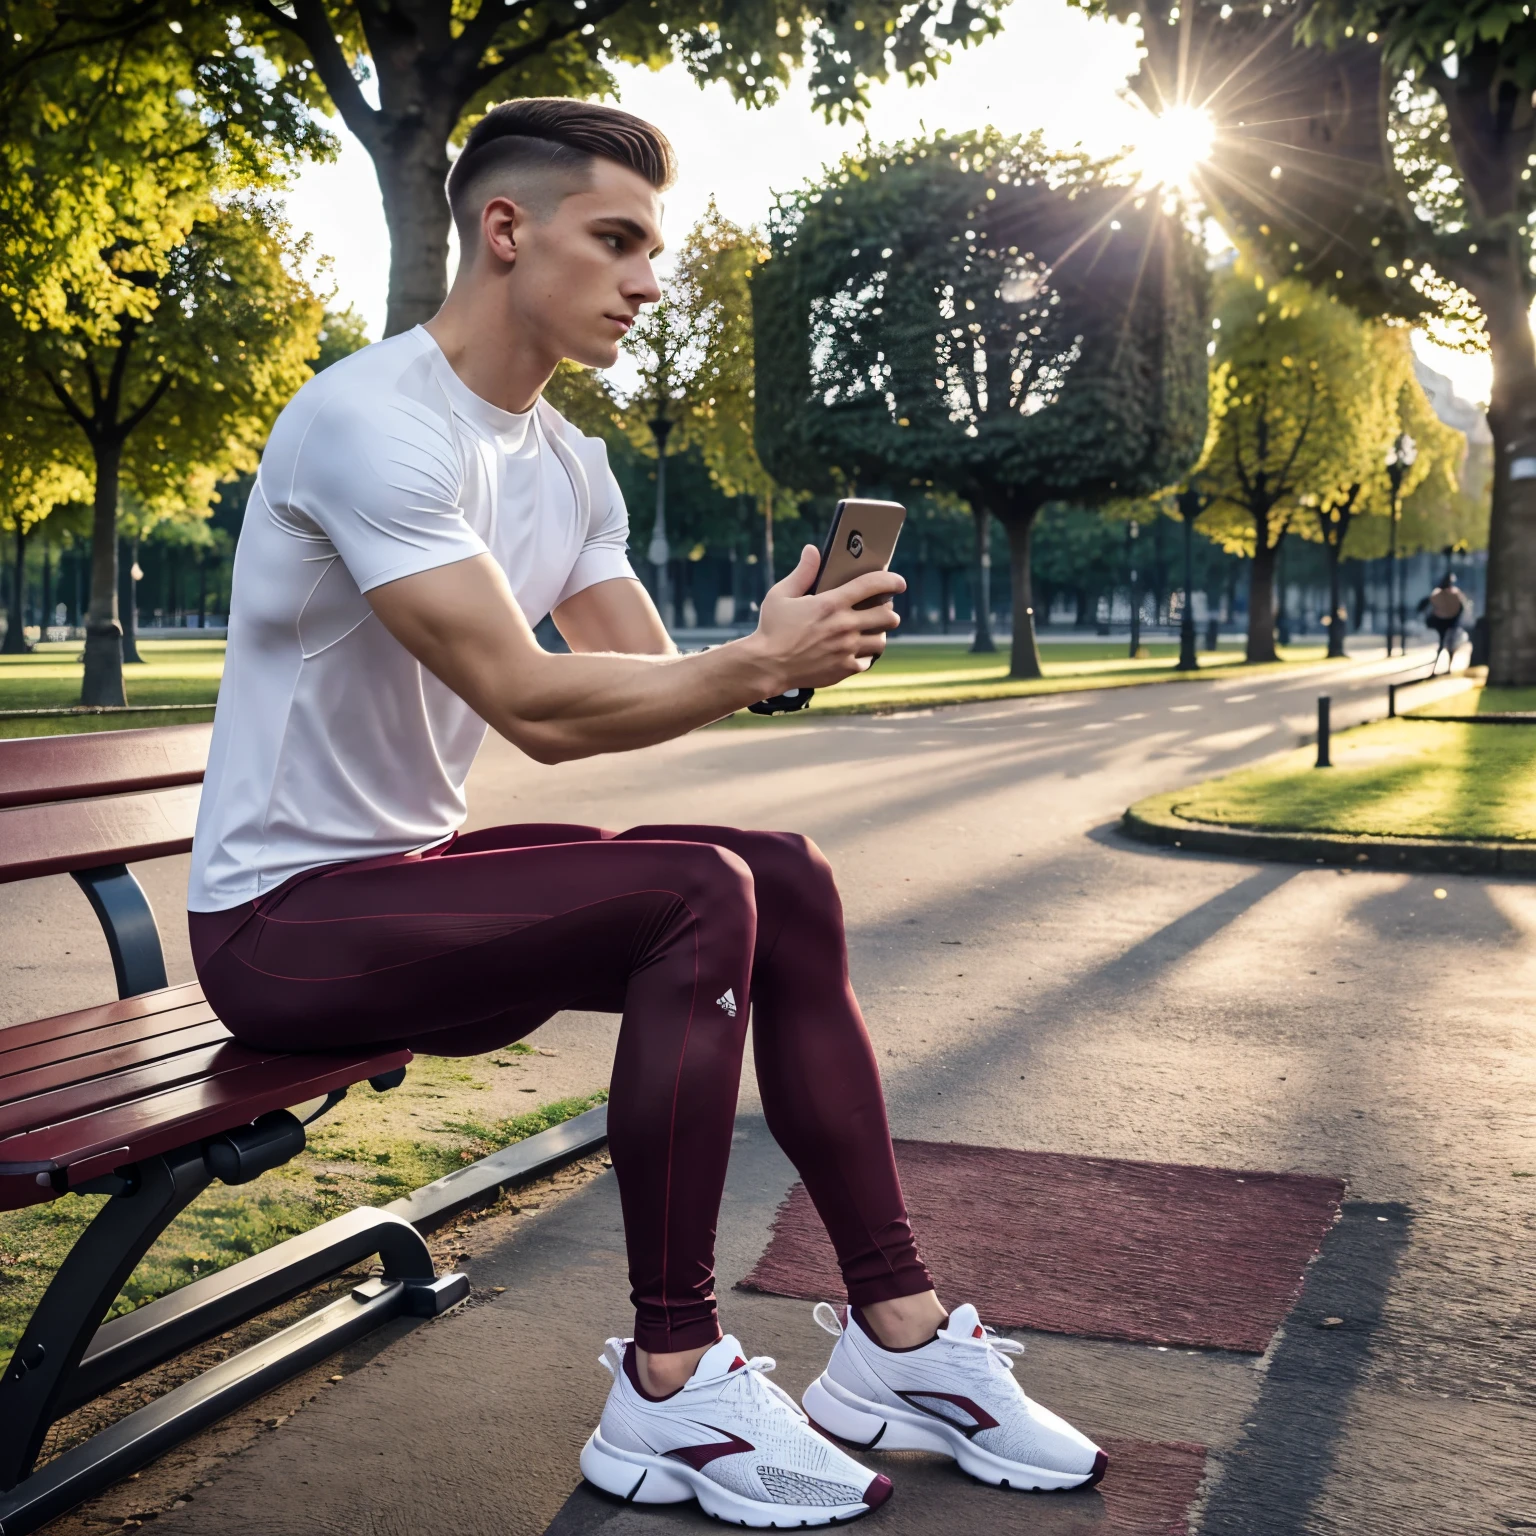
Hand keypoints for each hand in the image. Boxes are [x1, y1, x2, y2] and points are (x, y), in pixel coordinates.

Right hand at [751, 544, 903, 690]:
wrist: (766, 666)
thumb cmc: (771, 629)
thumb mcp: (781, 595)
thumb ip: (802, 572)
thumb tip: (812, 550)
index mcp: (831, 603)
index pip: (873, 585)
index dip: (891, 580)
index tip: (899, 582)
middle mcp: (844, 626)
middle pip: (887, 616)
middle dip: (888, 612)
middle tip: (883, 610)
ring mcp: (847, 649)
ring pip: (881, 641)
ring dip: (879, 634)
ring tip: (871, 632)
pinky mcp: (844, 669)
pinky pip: (868, 661)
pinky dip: (865, 656)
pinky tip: (857, 652)